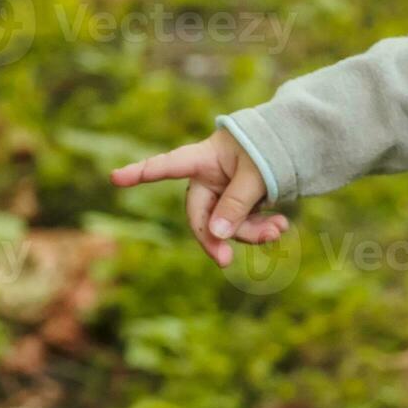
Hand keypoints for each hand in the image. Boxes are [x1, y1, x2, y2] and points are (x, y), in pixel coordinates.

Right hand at [110, 129, 288, 267]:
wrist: (291, 145)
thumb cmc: (268, 149)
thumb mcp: (255, 174)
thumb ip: (236, 204)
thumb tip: (216, 236)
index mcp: (203, 158)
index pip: (167, 165)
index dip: (142, 172)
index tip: (115, 177)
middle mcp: (208, 178)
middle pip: (200, 215)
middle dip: (217, 237)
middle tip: (225, 261)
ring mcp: (222, 193)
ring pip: (226, 226)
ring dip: (251, 233)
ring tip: (279, 229)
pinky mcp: (239, 205)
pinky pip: (242, 225)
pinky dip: (262, 228)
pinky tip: (281, 226)